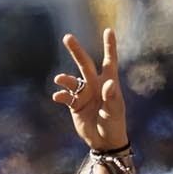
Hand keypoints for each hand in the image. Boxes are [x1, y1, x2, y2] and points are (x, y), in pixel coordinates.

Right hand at [53, 30, 128, 151]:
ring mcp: (84, 95)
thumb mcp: (114, 112)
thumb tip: (109, 83)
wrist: (104, 143)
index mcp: (109, 84)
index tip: (108, 30)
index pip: (109, 62)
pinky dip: (61, 95)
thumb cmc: (114, 126)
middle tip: (67, 37)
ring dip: (65, 79)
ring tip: (59, 80)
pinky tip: (58, 97)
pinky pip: (65, 96)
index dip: (109, 46)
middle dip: (76, 51)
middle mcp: (95, 86)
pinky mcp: (75, 105)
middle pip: (85, 65)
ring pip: (72, 80)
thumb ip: (111, 97)